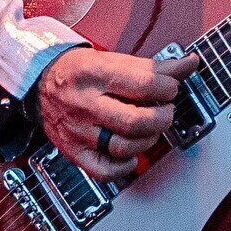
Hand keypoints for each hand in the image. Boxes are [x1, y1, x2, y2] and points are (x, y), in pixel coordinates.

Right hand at [35, 45, 197, 184]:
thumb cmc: (82, 71)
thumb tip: (189, 64)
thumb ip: (154, 66)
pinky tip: (131, 153)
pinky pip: (103, 171)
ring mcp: (77, 130)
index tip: (170, 89)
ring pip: (122, 147)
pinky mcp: (73, 151)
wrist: (41, 82)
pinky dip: (124, 166)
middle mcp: (84, 103)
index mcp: (95, 74)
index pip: (144, 84)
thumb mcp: (115, 59)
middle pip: (135, 121)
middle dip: (162, 117)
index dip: (168, 88)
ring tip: (150, 129)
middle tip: (165, 111)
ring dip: (148, 140)